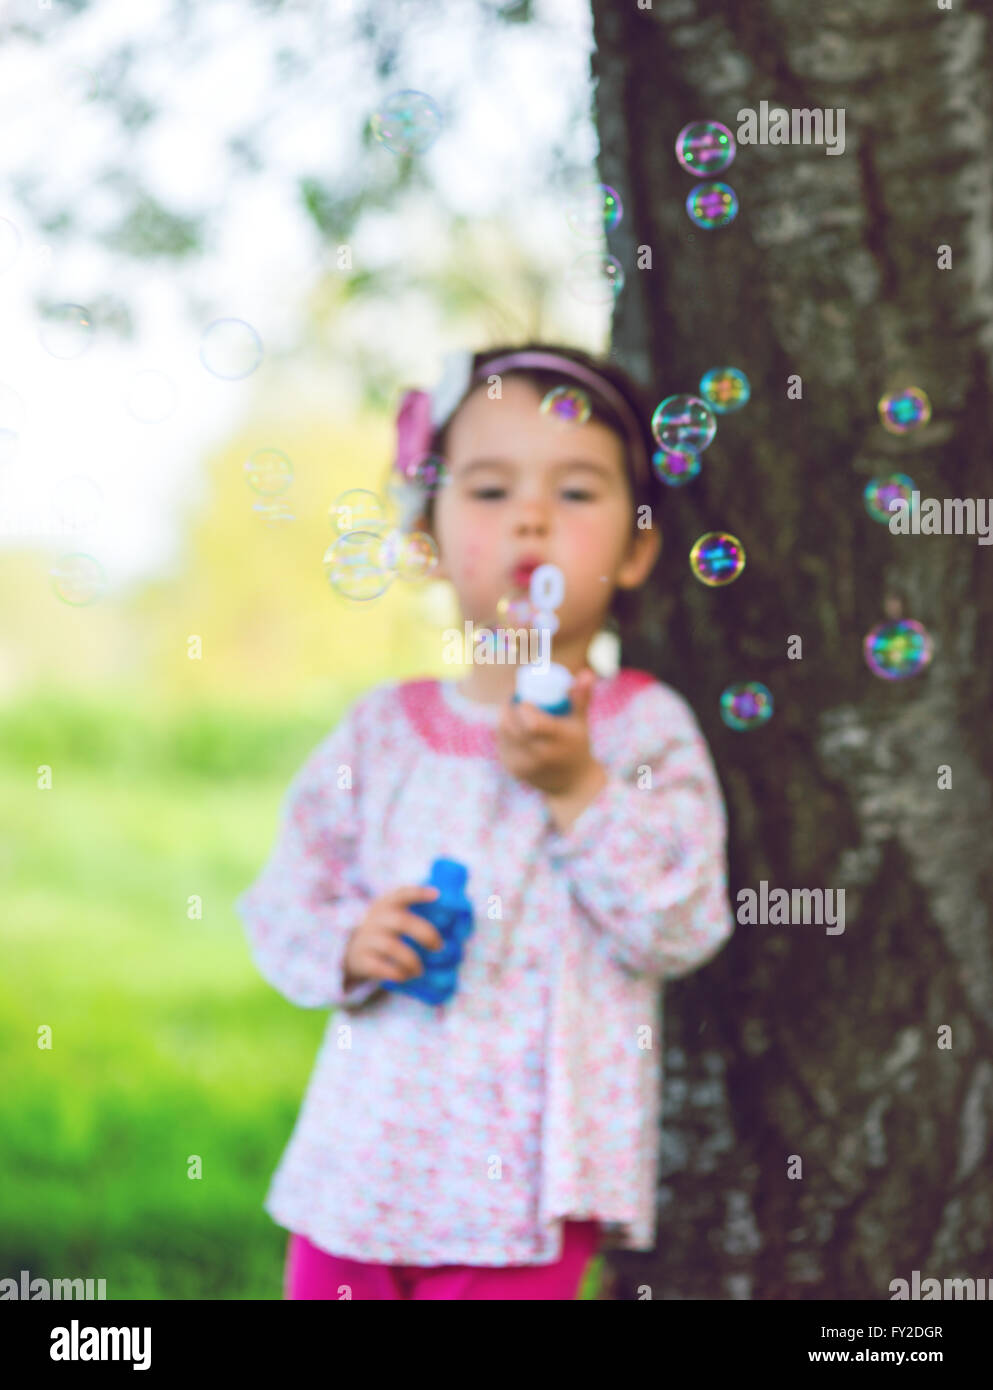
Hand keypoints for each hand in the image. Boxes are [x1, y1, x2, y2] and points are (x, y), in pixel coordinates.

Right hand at [343, 885, 444, 988]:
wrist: (352, 952)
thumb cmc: (385, 932)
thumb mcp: (393, 917)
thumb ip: (414, 916)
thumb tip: (455, 923)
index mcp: (386, 904)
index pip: (401, 893)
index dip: (418, 893)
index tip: (436, 895)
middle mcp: (375, 919)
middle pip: (402, 922)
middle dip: (425, 934)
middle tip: (439, 947)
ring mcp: (366, 939)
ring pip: (391, 946)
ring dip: (411, 960)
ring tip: (419, 970)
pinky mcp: (361, 960)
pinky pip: (379, 967)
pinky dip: (395, 973)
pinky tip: (404, 976)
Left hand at [496, 667, 599, 796]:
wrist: (572, 782)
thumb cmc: (577, 744)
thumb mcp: (581, 721)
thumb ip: (582, 696)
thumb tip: (587, 672)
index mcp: (557, 740)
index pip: (530, 721)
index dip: (522, 705)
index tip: (524, 697)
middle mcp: (540, 755)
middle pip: (512, 725)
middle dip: (509, 708)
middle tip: (513, 699)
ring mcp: (525, 764)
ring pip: (503, 733)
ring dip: (504, 718)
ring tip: (511, 710)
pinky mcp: (513, 770)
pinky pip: (501, 744)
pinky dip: (504, 733)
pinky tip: (510, 727)